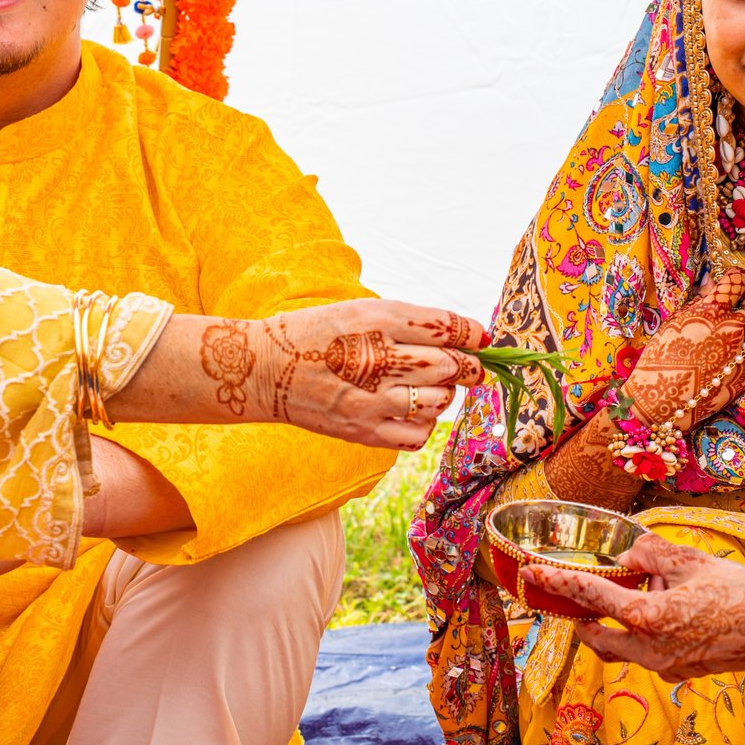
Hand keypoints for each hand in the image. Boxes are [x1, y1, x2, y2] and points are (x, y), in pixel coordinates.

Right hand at [244, 301, 491, 449]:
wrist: (264, 370)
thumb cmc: (318, 333)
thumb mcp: (362, 309)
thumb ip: (412, 322)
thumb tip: (466, 338)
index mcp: (376, 320)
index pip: (445, 326)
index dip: (472, 334)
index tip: (480, 339)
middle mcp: (376, 359)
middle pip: (448, 365)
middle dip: (466, 366)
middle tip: (467, 366)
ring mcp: (370, 399)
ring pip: (437, 400)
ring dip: (443, 393)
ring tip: (430, 386)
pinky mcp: (364, 431)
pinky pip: (418, 434)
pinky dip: (425, 423)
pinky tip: (411, 410)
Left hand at [520, 534, 744, 679]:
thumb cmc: (743, 591)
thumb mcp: (691, 561)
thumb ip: (650, 553)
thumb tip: (626, 549)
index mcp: (648, 618)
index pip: (589, 596)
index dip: (556, 582)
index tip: (531, 572)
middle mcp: (649, 650)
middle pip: (593, 636)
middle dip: (577, 615)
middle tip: (568, 593)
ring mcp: (664, 666)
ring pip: (617, 648)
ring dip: (611, 624)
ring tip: (630, 592)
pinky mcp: (679, 671)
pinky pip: (644, 653)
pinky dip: (638, 632)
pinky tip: (661, 607)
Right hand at [622, 266, 744, 433]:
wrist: (666, 401)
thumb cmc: (663, 359)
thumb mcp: (676, 322)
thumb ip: (700, 300)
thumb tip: (713, 283)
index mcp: (714, 309)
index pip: (737, 278)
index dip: (733, 278)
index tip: (730, 284)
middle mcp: (736, 325)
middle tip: (736, 307)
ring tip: (737, 332)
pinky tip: (737, 353)